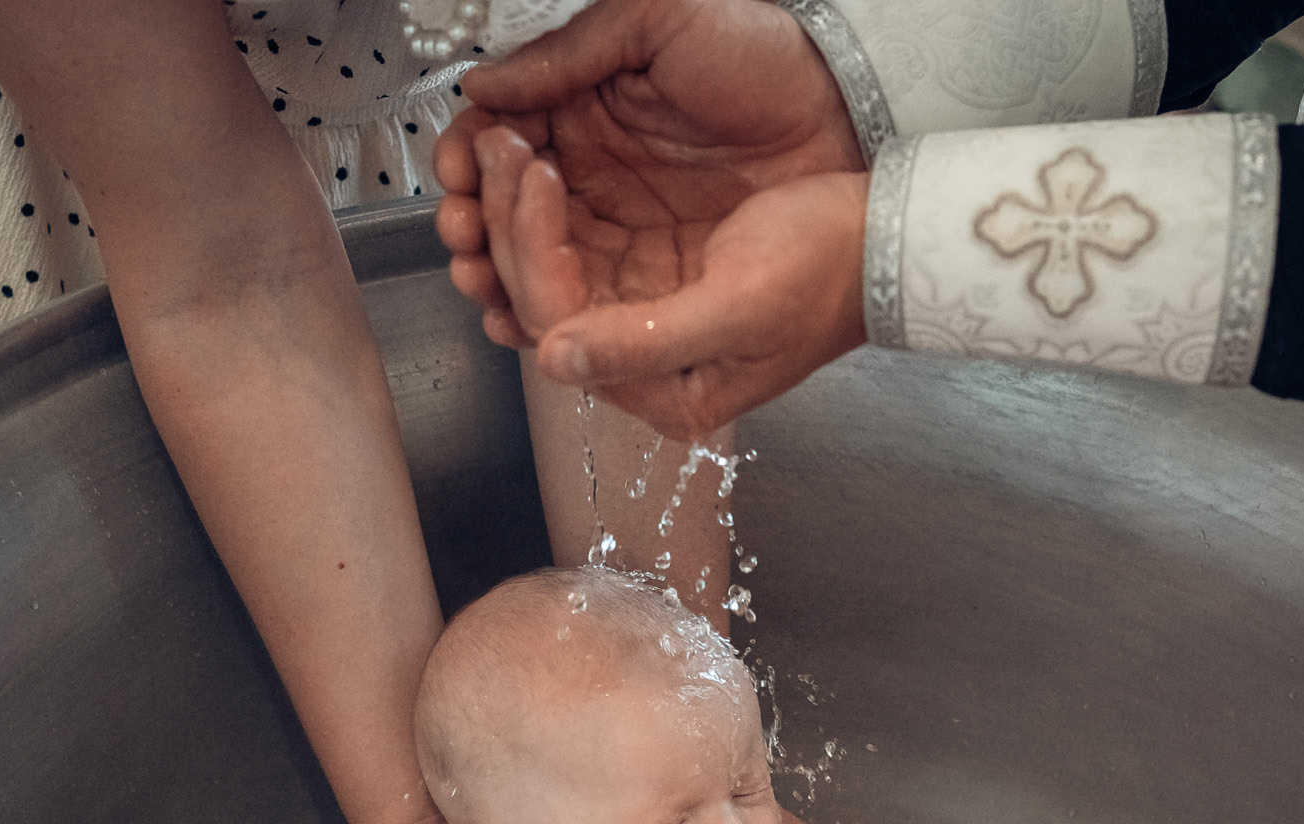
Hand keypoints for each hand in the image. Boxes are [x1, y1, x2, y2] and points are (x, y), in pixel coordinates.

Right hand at [436, 0, 861, 343]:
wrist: (845, 114)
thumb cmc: (765, 56)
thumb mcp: (661, 22)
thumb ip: (570, 54)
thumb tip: (484, 84)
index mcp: (585, 109)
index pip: (501, 141)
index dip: (469, 159)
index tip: (459, 171)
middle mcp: (595, 174)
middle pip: (506, 212)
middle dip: (473, 224)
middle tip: (465, 229)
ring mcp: (625, 229)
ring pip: (537, 264)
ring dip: (499, 272)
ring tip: (482, 272)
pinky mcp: (658, 279)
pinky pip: (590, 307)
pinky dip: (550, 315)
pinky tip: (523, 314)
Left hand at [471, 139, 868, 437]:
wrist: (873, 240)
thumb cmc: (825, 271)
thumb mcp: (739, 306)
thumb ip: (644, 342)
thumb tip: (556, 359)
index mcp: (670, 395)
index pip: (563, 330)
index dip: (533, 251)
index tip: (536, 174)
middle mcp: (647, 376)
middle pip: (544, 308)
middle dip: (511, 228)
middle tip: (501, 147)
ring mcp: (643, 336)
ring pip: (550, 283)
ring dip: (518, 221)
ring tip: (508, 150)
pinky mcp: (648, 295)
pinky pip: (572, 263)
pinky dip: (543, 219)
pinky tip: (530, 177)